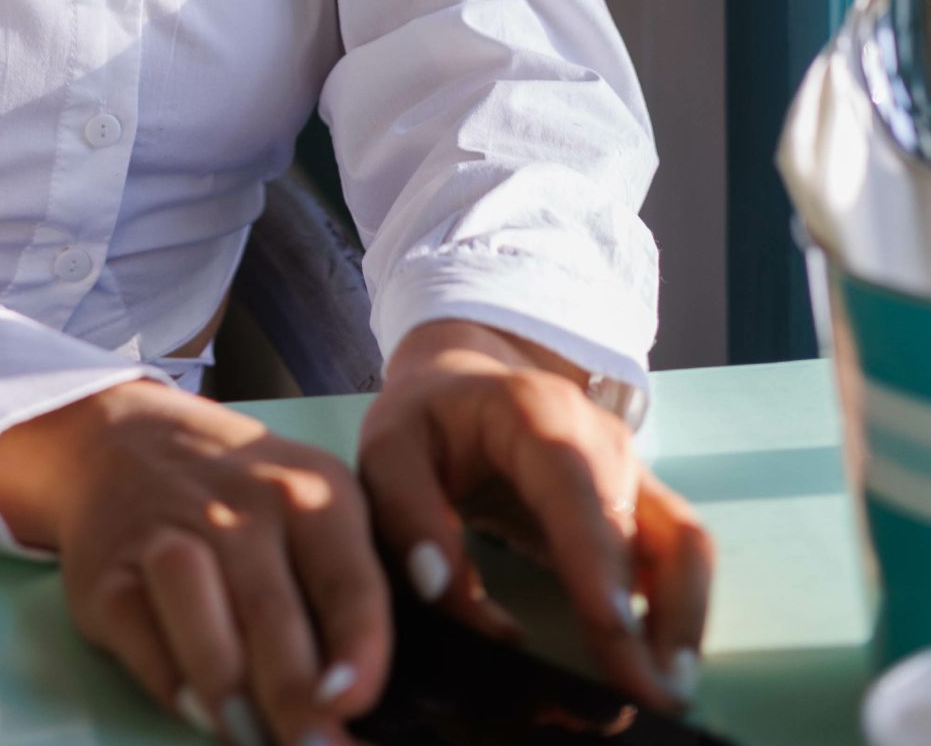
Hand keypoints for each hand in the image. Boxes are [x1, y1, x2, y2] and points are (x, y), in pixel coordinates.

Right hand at [0, 373, 392, 743]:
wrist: (122, 438)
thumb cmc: (240, 494)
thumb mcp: (310, 504)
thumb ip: (347, 591)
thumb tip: (368, 703)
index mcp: (310, 495)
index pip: (347, 578)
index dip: (357, 646)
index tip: (354, 702)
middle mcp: (238, 508)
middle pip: (271, 609)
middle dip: (295, 697)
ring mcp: (167, 533)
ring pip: (197, 605)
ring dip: (228, 686)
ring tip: (252, 738)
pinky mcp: (107, 571)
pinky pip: (137, 628)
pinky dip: (167, 677)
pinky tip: (197, 709)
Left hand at [354, 320, 714, 716]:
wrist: (466, 381)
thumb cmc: (426, 422)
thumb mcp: (389, 451)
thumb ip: (406, 516)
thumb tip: (442, 590)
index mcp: (532, 409)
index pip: (571, 485)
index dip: (592, 558)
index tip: (609, 631)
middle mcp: (597, 433)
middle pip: (632, 525)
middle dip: (643, 611)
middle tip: (645, 695)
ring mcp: (631, 465)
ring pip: (680, 539)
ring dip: (682, 617)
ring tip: (669, 690)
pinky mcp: (644, 498)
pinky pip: (684, 551)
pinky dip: (687, 607)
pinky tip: (669, 663)